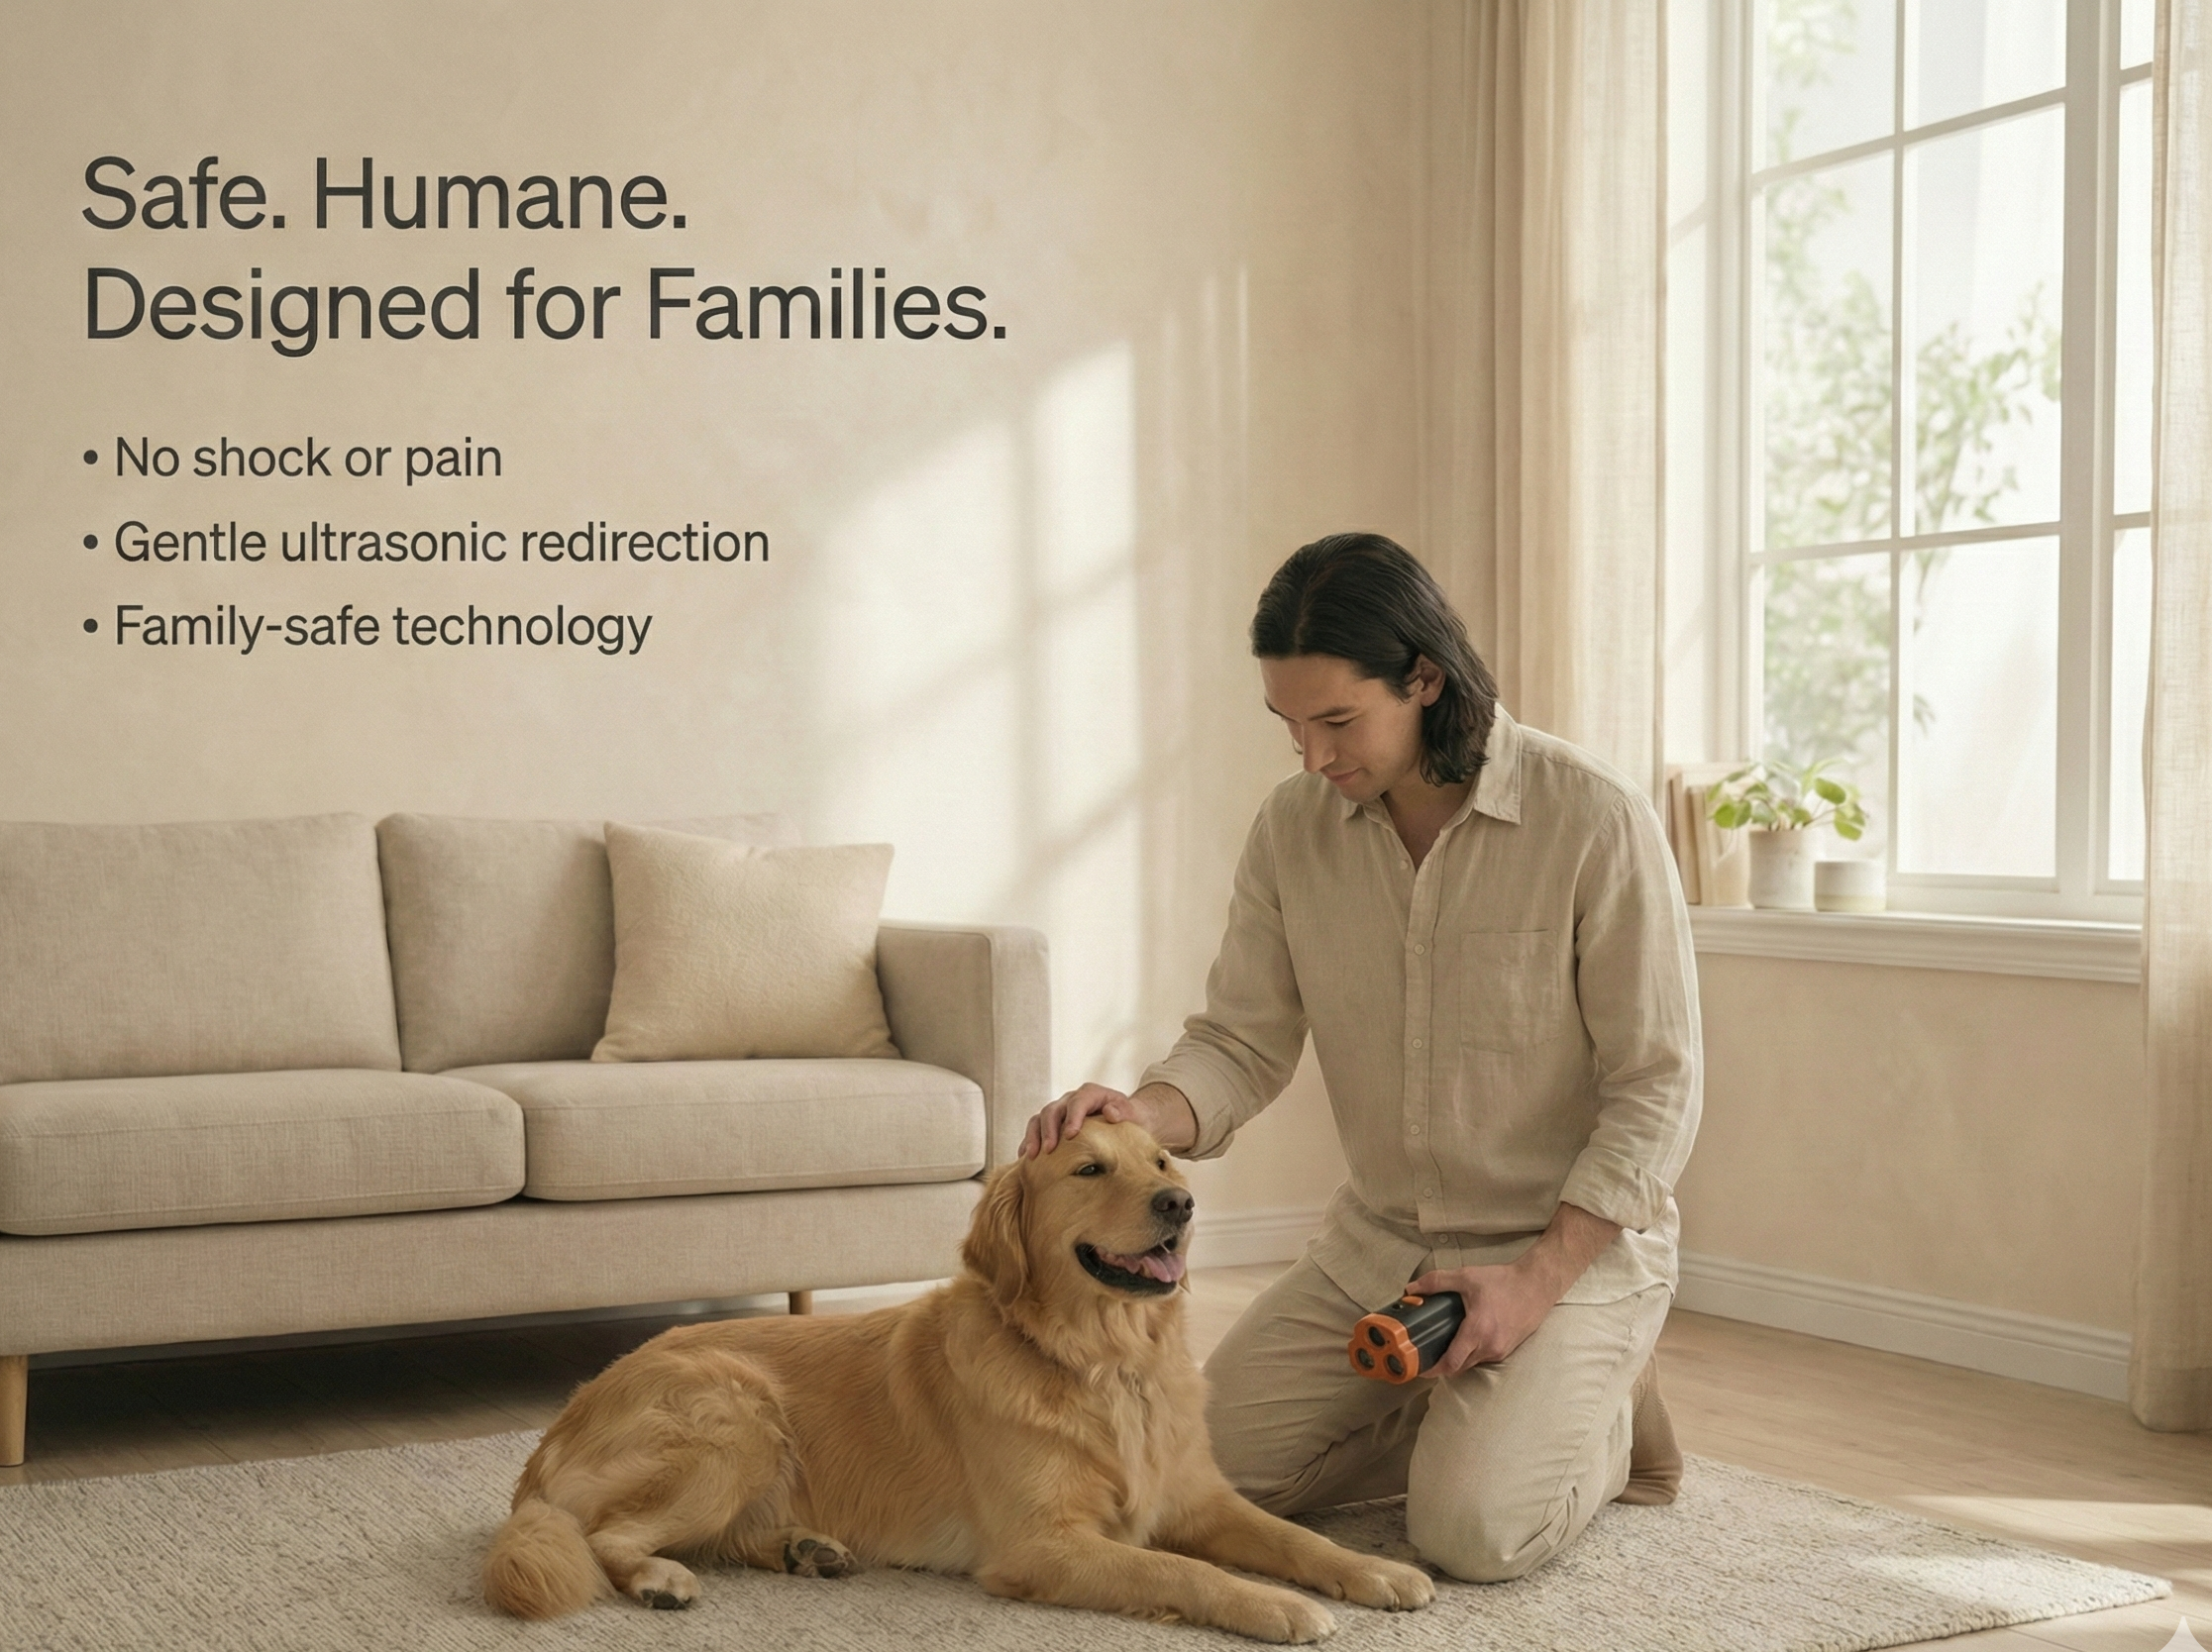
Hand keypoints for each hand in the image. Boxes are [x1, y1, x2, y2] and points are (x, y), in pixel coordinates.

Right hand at [1020, 1082, 1196, 1157]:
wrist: (1125, 1121)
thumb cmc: (1129, 1119)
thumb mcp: (1132, 1114)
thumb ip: (1123, 1112)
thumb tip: (1109, 1113)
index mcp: (1091, 1093)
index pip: (1078, 1102)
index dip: (1072, 1117)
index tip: (1070, 1135)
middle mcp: (1071, 1099)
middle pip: (1053, 1109)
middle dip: (1049, 1129)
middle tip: (1049, 1150)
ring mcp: (1060, 1111)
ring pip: (1039, 1118)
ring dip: (1034, 1136)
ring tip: (1032, 1156)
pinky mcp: (1053, 1124)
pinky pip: (1036, 1130)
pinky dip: (1029, 1142)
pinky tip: (1025, 1157)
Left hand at [1404, 1260, 1555, 1376]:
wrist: (1536, 1285)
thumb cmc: (1504, 1282)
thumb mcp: (1466, 1277)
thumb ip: (1436, 1282)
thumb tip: (1411, 1288)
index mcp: (1478, 1331)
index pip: (1451, 1363)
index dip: (1433, 1369)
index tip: (1420, 1367)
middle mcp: (1490, 1346)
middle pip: (1459, 1367)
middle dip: (1442, 1364)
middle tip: (1427, 1354)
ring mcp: (1500, 1350)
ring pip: (1472, 1363)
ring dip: (1458, 1359)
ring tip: (1445, 1344)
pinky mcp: (1508, 1349)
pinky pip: (1484, 1357)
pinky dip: (1472, 1353)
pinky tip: (1466, 1338)